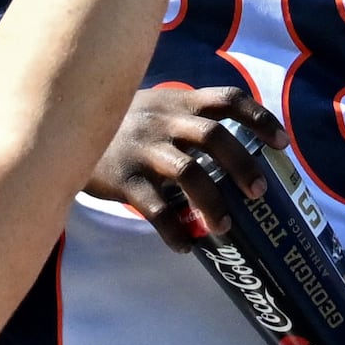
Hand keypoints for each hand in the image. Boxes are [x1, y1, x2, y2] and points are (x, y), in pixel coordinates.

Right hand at [81, 82, 283, 240]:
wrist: (62, 128)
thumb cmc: (122, 124)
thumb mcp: (155, 108)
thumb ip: (189, 121)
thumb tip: (237, 157)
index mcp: (178, 102)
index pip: (227, 99)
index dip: (259, 118)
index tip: (283, 143)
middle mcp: (164, 121)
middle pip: (213, 136)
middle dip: (242, 164)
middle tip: (258, 192)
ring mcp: (143, 148)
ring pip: (187, 172)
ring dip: (211, 202)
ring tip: (225, 229)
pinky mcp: (122, 178)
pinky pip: (154, 207)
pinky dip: (173, 229)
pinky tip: (186, 246)